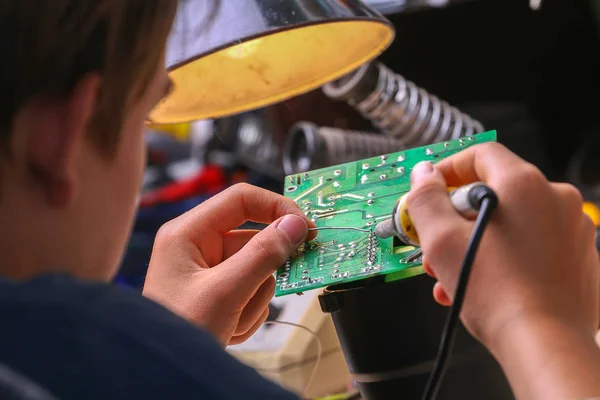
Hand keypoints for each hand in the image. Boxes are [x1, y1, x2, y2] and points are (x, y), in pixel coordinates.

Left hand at [142, 183, 314, 345]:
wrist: (166, 377)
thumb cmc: (178, 330)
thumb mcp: (225, 291)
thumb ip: (263, 254)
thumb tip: (295, 225)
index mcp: (188, 233)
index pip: (242, 199)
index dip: (277, 208)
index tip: (305, 227)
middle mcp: (198, 246)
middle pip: (255, 241)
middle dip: (260, 276)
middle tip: (253, 294)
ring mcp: (210, 271)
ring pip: (259, 270)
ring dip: (253, 300)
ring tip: (230, 320)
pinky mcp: (219, 291)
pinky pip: (253, 291)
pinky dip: (248, 313)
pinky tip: (228, 327)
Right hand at [406, 143, 599, 398]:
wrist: (544, 344)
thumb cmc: (497, 294)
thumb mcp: (441, 240)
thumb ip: (426, 198)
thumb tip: (423, 174)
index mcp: (525, 184)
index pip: (481, 155)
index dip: (449, 169)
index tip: (432, 190)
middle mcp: (556, 199)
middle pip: (495, 192)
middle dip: (457, 217)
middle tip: (436, 242)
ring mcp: (573, 229)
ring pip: (511, 222)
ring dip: (476, 241)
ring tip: (454, 273)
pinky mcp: (579, 257)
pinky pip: (532, 244)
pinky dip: (505, 256)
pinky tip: (483, 282)